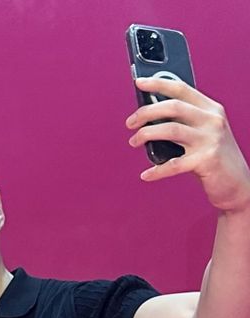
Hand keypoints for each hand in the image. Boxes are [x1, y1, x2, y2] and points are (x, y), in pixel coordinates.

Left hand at [126, 78, 249, 211]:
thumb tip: (151, 117)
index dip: (159, 83)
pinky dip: (156, 171)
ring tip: (134, 141)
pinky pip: (173, 164)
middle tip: (130, 123)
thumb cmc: (215, 159)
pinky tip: (146, 175)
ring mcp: (210, 140)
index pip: (182, 89)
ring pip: (170, 130)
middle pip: (173, 107)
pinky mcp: (206, 161)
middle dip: (146, 112)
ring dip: (146, 135)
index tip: (140, 83)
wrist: (238, 184)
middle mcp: (212, 120)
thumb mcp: (204, 133)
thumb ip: (185, 123)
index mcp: (211, 109)